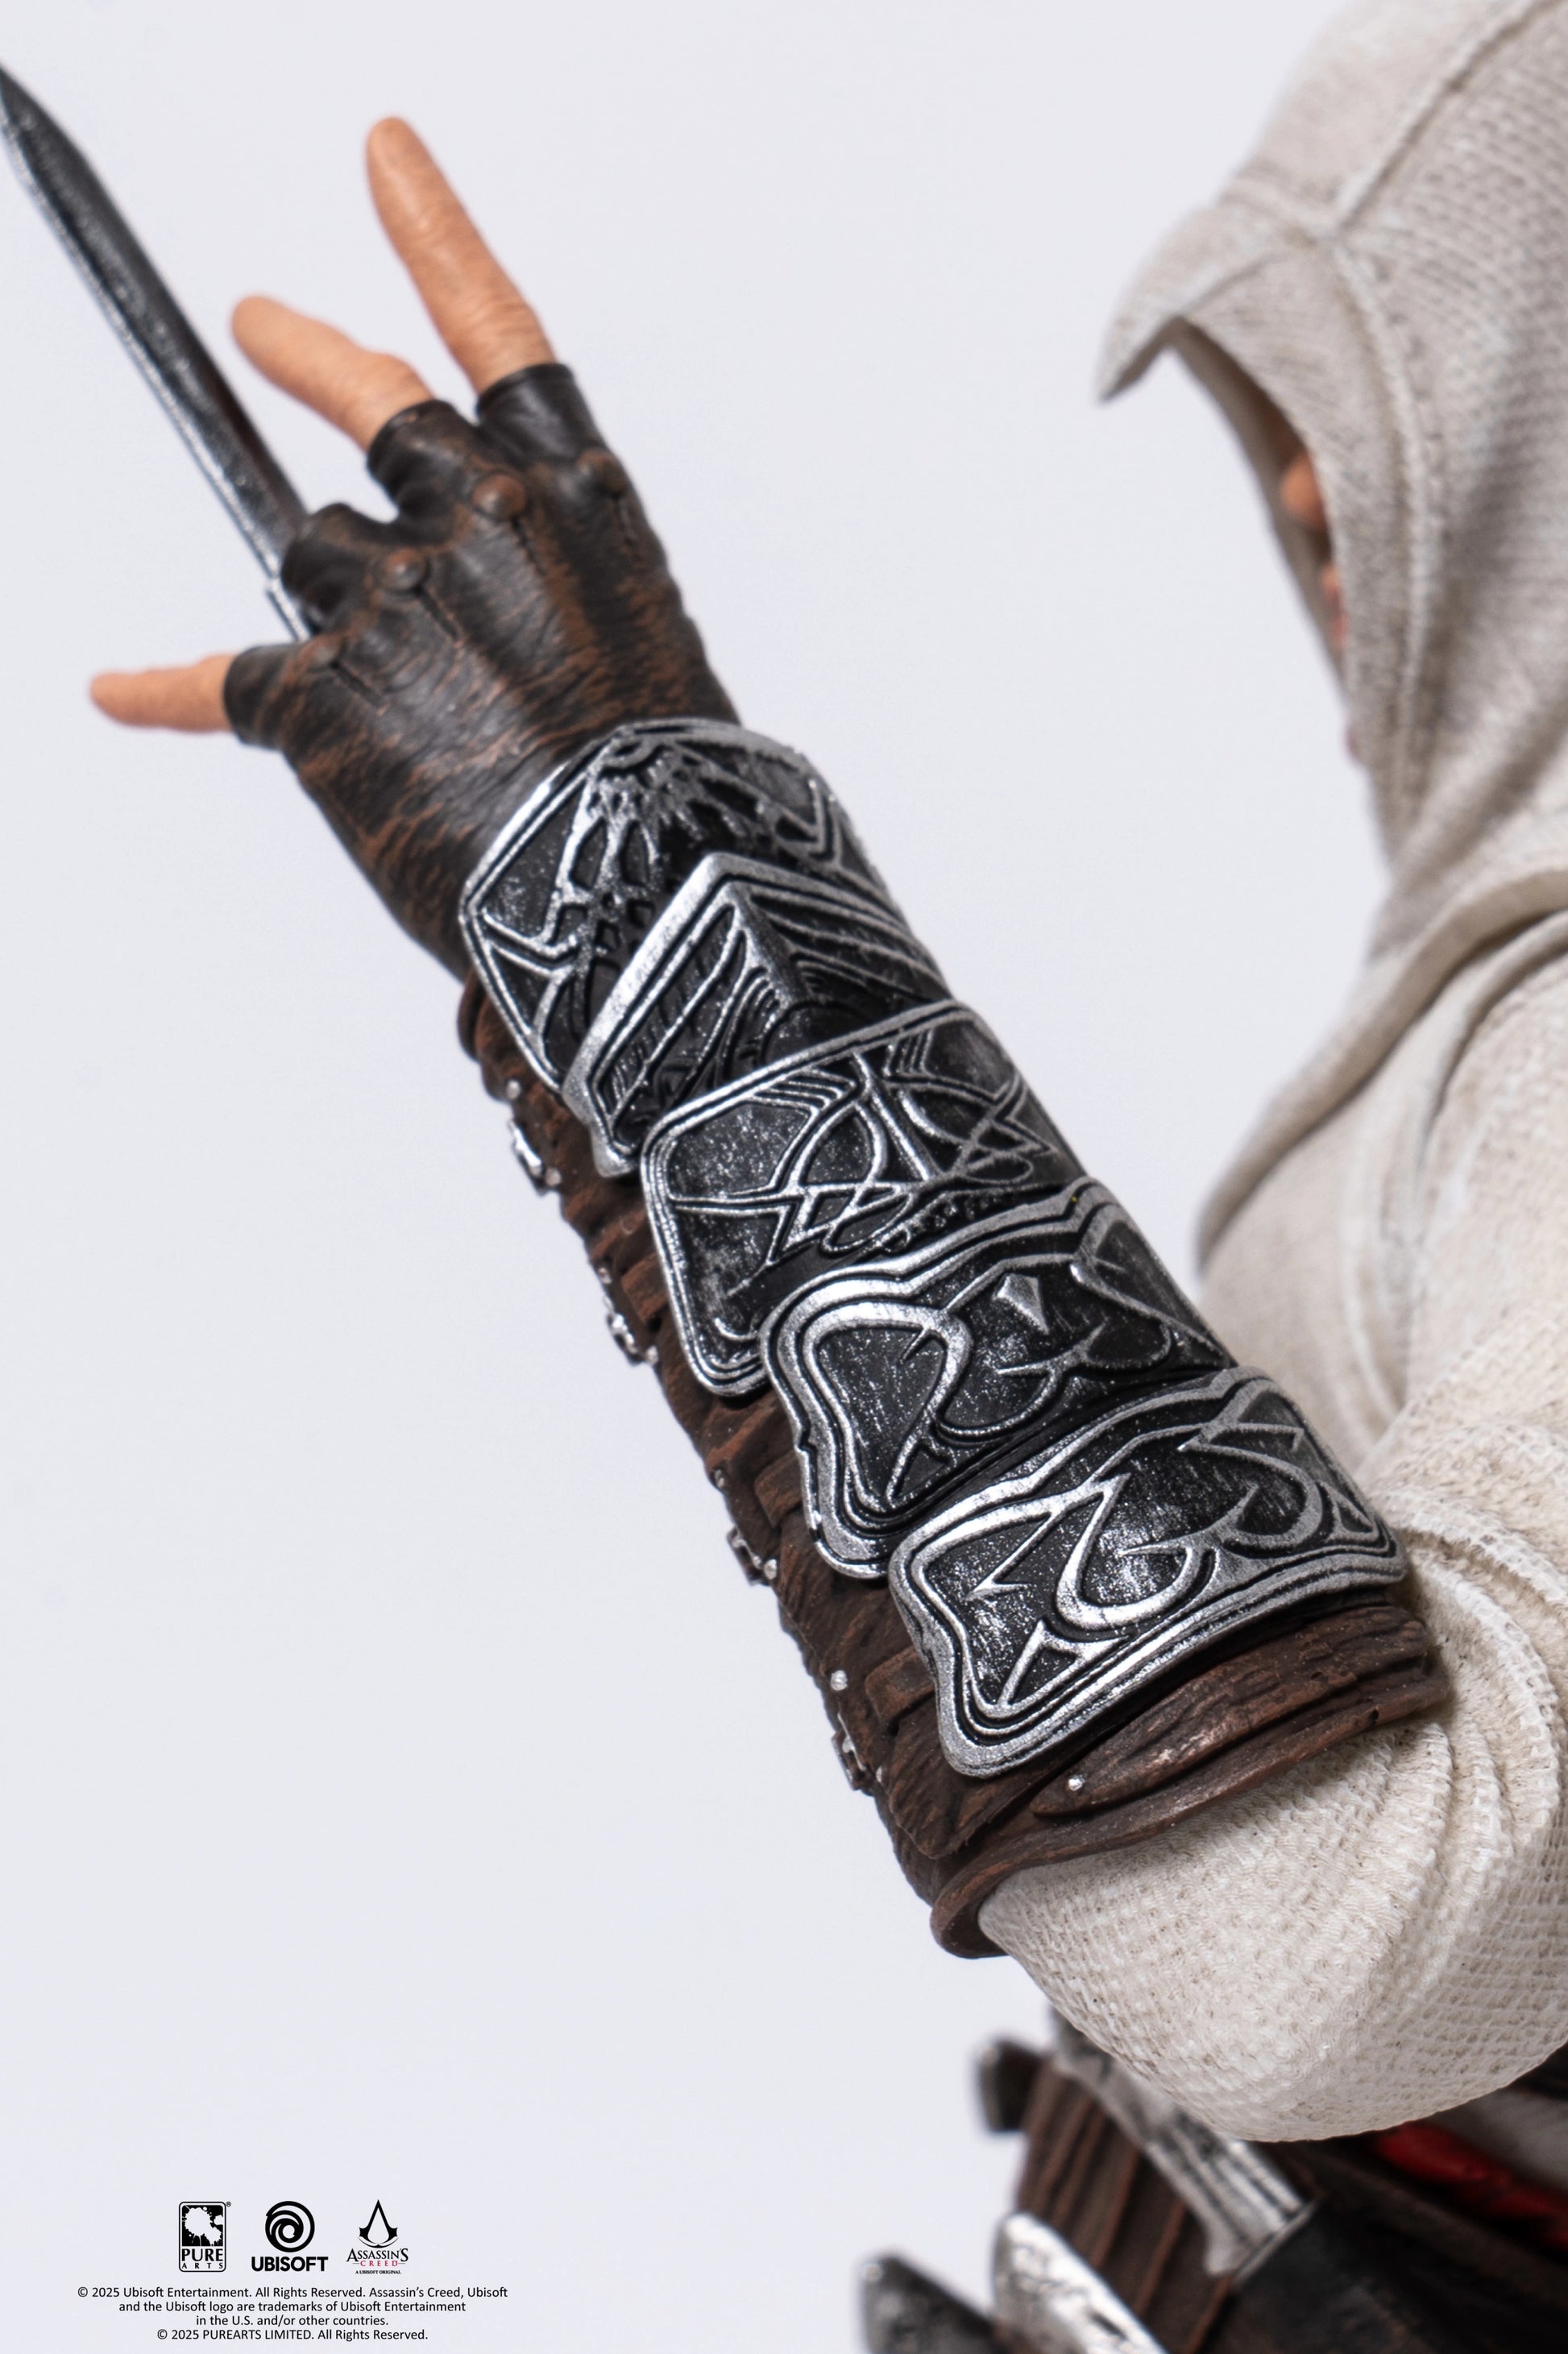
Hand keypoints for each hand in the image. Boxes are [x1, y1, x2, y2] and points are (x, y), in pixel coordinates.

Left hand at [93, 121, 731, 972]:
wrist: (632, 886)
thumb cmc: (668, 794)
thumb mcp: (646, 651)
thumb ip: (556, 592)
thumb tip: (485, 618)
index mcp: (572, 501)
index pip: (493, 330)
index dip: (435, 233)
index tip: (380, 157)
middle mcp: (473, 520)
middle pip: (372, 408)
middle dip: (307, 354)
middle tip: (256, 323)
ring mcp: (389, 599)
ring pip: (316, 562)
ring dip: (333, 605)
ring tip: (364, 674)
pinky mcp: (316, 695)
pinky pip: (214, 681)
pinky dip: (160, 690)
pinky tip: (115, 690)